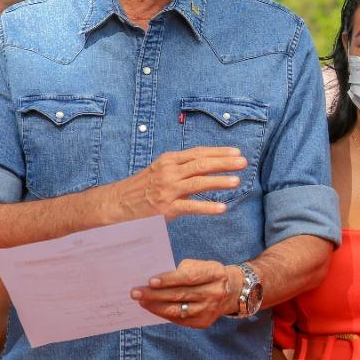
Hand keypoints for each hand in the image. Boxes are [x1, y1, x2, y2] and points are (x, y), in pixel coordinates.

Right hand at [107, 147, 247, 222]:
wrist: (115, 204)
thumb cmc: (141, 187)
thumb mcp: (159, 170)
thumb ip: (181, 168)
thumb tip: (206, 165)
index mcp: (169, 160)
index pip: (198, 153)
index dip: (219, 152)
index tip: (236, 152)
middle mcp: (169, 172)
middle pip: (202, 164)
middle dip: (225, 162)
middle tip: (243, 162)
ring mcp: (167, 190)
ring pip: (199, 183)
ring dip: (220, 181)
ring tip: (237, 181)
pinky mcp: (166, 208)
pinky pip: (191, 207)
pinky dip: (208, 207)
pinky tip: (222, 208)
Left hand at [132, 259, 247, 327]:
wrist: (233, 291)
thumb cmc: (210, 274)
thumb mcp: (203, 265)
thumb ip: (183, 270)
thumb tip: (157, 279)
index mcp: (215, 274)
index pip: (189, 278)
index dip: (169, 280)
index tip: (150, 281)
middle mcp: (214, 293)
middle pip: (180, 295)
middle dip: (155, 294)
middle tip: (135, 292)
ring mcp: (209, 310)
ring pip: (177, 310)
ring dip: (156, 306)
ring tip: (141, 302)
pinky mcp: (204, 322)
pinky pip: (179, 320)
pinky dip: (164, 314)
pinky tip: (153, 308)